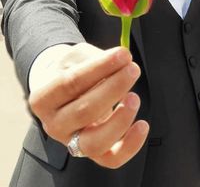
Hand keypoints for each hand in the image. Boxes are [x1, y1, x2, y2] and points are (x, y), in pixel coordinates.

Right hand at [29, 43, 149, 168]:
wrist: (65, 93)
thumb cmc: (71, 72)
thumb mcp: (75, 57)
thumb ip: (94, 58)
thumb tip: (122, 60)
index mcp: (43, 99)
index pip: (70, 83)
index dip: (99, 68)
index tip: (122, 55)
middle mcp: (54, 125)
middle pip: (84, 112)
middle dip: (114, 88)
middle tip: (132, 69)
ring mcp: (72, 143)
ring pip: (96, 142)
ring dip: (120, 119)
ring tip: (134, 97)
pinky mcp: (93, 153)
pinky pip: (112, 158)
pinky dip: (130, 145)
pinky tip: (142, 124)